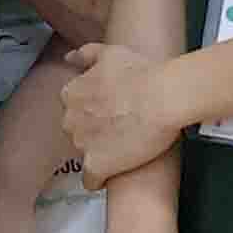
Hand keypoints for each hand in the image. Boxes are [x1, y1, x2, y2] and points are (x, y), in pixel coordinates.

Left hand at [53, 40, 191, 191]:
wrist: (163, 97)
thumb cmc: (143, 73)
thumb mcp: (112, 53)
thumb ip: (87, 55)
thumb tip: (69, 57)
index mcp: (71, 95)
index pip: (75, 111)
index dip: (95, 114)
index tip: (113, 115)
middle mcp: (70, 119)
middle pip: (78, 132)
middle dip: (95, 133)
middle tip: (122, 131)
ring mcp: (81, 144)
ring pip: (85, 154)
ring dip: (101, 154)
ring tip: (124, 150)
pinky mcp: (96, 165)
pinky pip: (90, 180)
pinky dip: (100, 179)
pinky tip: (113, 175)